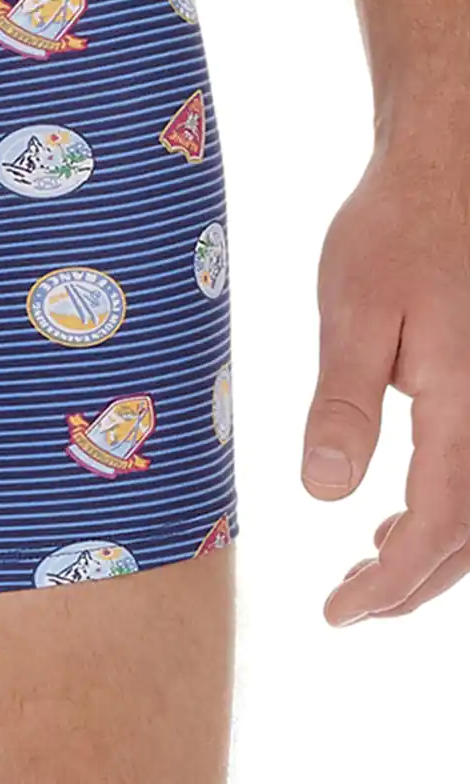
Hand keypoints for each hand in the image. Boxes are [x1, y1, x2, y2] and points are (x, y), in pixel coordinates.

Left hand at [304, 143, 469, 623]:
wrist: (448, 170)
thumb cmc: (396, 231)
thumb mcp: (352, 312)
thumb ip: (345, 405)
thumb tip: (327, 493)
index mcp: (465, 405)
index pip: (435, 527)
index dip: (389, 584)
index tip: (338, 614)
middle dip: (412, 585)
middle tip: (347, 609)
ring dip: (435, 553)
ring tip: (369, 568)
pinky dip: (451, 513)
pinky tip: (400, 514)